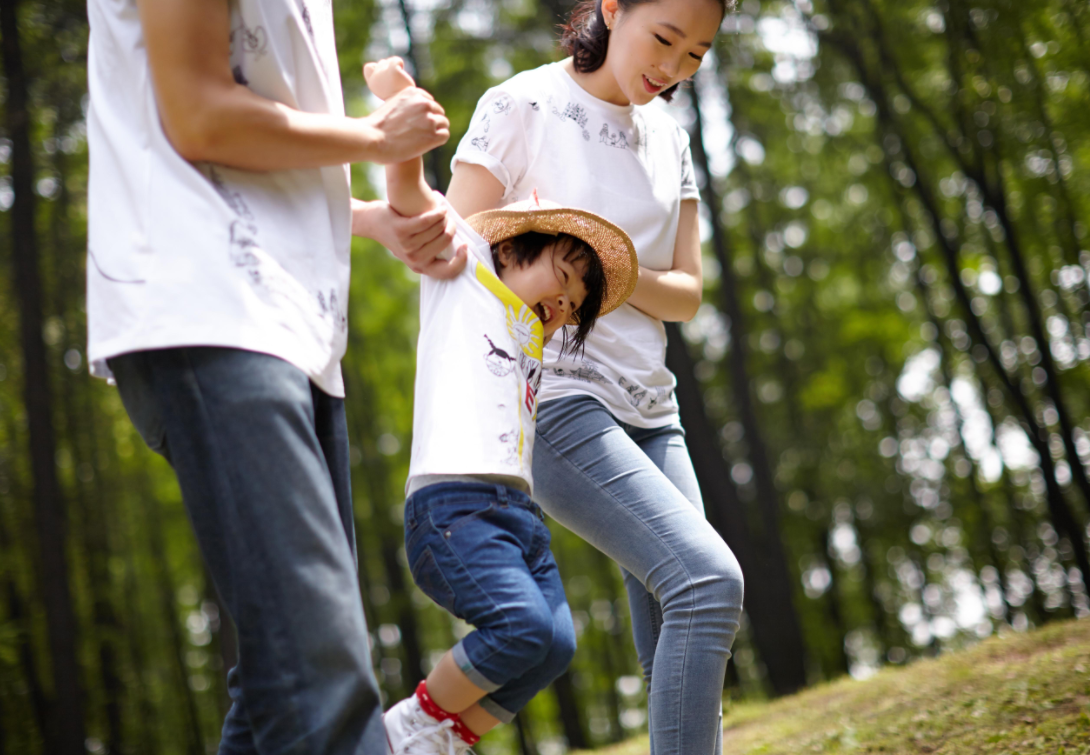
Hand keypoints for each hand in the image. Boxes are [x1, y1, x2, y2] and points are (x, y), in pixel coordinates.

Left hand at [351, 199, 467, 279]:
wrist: (372, 223)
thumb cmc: (399, 233)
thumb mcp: (415, 248)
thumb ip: (432, 250)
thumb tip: (458, 247)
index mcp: (421, 266)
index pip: (448, 272)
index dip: (461, 260)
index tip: (464, 246)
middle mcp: (414, 259)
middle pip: (446, 241)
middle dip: (452, 227)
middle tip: (449, 219)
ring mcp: (407, 246)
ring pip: (438, 228)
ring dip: (445, 216)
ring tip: (443, 210)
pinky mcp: (401, 231)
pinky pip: (427, 221)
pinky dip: (437, 212)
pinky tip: (441, 206)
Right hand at [364, 57, 415, 100]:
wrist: (406, 101)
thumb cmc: (398, 96)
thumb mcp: (386, 89)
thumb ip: (382, 79)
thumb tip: (384, 65)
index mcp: (372, 83)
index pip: (368, 67)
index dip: (376, 68)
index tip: (385, 76)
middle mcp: (375, 78)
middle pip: (381, 63)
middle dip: (389, 68)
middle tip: (395, 79)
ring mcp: (382, 73)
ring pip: (388, 61)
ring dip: (395, 66)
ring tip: (399, 77)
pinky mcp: (392, 70)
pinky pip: (396, 60)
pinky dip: (399, 63)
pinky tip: (402, 70)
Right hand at [365, 87, 448, 164]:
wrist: (371, 138)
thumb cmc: (376, 126)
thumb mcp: (390, 105)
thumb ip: (404, 105)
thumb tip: (413, 112)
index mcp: (412, 93)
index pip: (429, 100)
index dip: (424, 113)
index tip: (417, 122)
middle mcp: (423, 103)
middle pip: (438, 111)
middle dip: (432, 121)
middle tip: (421, 133)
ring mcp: (429, 119)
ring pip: (444, 123)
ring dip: (436, 131)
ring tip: (424, 139)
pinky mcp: (432, 135)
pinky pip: (445, 135)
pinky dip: (439, 140)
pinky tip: (428, 144)